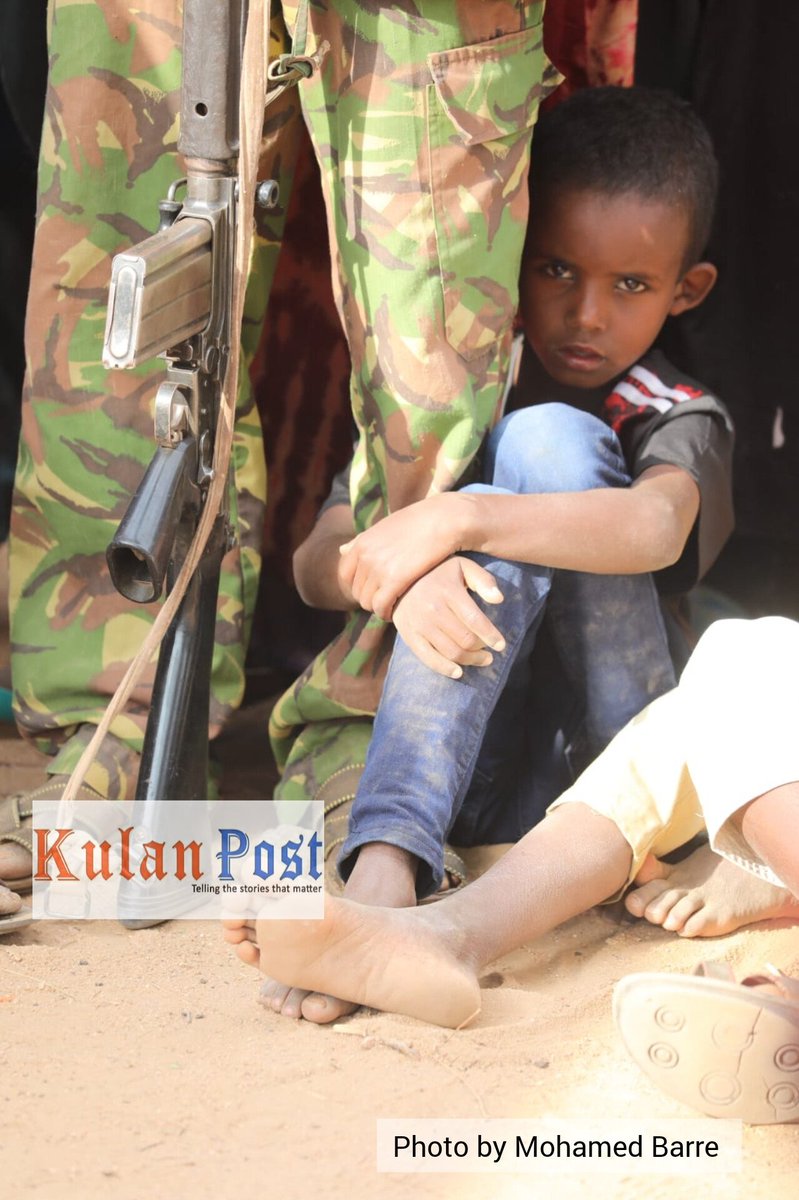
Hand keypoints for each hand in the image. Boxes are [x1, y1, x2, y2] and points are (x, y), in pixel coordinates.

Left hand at [339, 494, 463, 619]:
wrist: (445, 519)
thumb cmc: (419, 522)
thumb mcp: (385, 527)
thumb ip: (362, 541)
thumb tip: (342, 549)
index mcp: (361, 543)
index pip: (345, 575)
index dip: (358, 586)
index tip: (374, 589)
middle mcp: (365, 556)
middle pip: (357, 592)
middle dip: (370, 598)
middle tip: (387, 599)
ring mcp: (378, 568)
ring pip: (368, 602)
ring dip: (379, 607)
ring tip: (393, 605)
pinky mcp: (395, 579)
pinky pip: (381, 607)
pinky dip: (386, 613)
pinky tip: (396, 611)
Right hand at [392, 556, 505, 676]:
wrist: (400, 578)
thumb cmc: (438, 572)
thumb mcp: (462, 566)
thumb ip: (483, 580)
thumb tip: (499, 599)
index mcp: (448, 591)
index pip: (474, 620)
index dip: (491, 636)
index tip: (501, 646)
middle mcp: (433, 609)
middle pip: (465, 640)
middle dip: (482, 650)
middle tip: (490, 652)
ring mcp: (420, 625)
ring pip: (451, 652)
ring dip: (470, 660)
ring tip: (481, 659)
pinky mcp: (409, 636)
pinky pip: (429, 659)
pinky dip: (445, 669)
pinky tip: (458, 672)